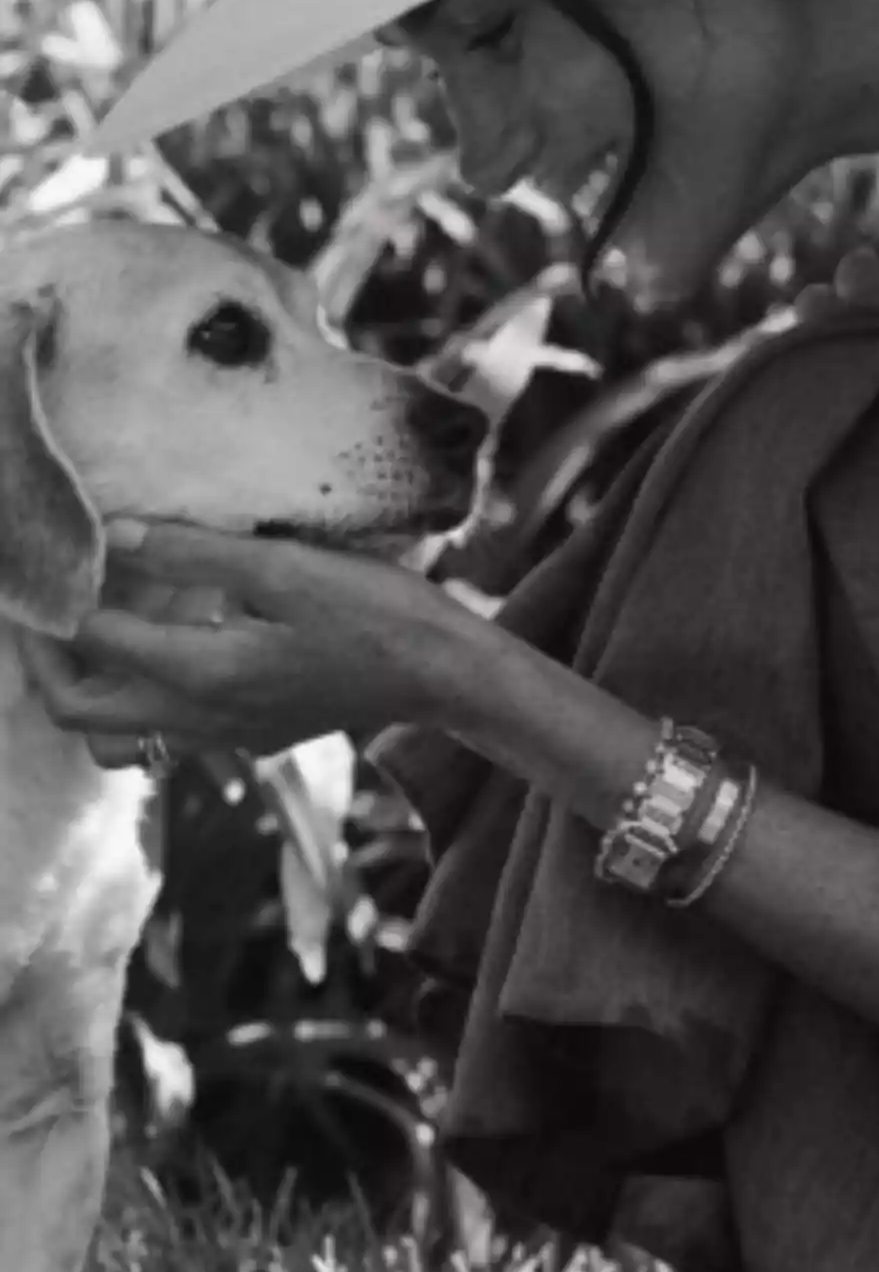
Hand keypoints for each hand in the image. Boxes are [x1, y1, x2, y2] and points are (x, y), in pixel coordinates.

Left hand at [17, 521, 467, 766]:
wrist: (444, 674)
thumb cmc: (379, 612)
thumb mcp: (288, 566)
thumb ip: (194, 552)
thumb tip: (113, 533)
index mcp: (209, 673)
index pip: (92, 642)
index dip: (54, 599)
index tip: (41, 557)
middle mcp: (206, 720)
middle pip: (79, 713)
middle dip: (46, 658)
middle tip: (46, 599)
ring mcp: (227, 738)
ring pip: (116, 736)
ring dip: (88, 688)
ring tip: (93, 627)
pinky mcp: (250, 738)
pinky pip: (164, 735)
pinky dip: (137, 698)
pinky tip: (160, 645)